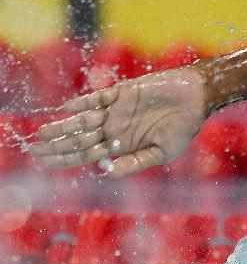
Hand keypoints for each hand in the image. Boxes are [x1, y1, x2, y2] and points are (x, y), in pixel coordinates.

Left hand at [29, 67, 207, 177]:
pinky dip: (84, 103)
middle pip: (79, 139)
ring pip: (84, 120)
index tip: (45, 164)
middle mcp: (115, 128)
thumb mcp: (161, 153)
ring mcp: (117, 110)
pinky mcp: (122, 93)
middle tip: (33, 149)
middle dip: (57, 145)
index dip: (66, 159)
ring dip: (64, 126)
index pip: (87, 154)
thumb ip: (135, 162)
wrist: (195, 99)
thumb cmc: (183, 128)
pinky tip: (67, 109)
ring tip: (42, 133)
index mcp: (122, 145)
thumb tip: (106, 171)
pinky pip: (99, 98)